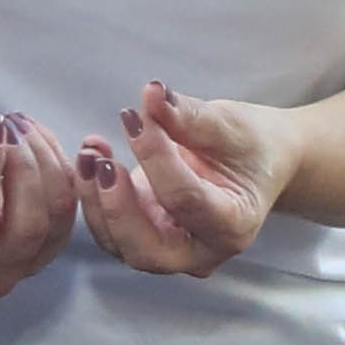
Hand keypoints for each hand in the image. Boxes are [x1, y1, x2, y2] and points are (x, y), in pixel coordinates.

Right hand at [0, 97, 78, 295]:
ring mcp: (28, 265)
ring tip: (16, 121)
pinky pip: (70, 203)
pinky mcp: (52, 246)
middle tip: (5, 121)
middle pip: (28, 224)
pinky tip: (36, 134)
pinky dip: (59, 162)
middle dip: (23, 165)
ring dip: (45, 158)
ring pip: (59, 212)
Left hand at [75, 81, 286, 277]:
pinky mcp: (146, 236)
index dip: (153, 157)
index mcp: (232, 226)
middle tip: (102, 162)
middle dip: (116, 206)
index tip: (133, 116)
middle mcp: (201, 251)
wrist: (254, 161)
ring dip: (95, 199)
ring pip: (119, 244)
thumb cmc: (249, 145)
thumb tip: (153, 93)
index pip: (183, 199)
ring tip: (90, 152)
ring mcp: (171, 250)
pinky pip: (110, 229)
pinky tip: (93, 155)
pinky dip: (93, 196)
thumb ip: (188, 115)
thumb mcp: (228, 125)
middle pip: (146, 249)